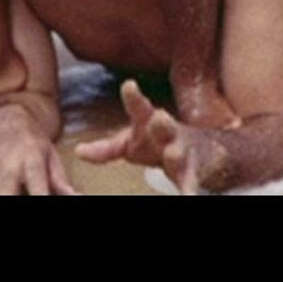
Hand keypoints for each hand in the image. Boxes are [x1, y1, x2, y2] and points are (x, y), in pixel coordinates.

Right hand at [0, 104, 76, 195]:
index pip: (38, 187)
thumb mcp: (51, 155)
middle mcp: (8, 168)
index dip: (40, 198)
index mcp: (30, 160)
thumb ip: (61, 181)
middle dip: (11, 201)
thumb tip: (76, 196)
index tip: (44, 203)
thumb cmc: (32, 139)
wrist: (4, 120)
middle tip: (22, 205)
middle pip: (6, 195)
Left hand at [75, 80, 208, 194]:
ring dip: (175, 153)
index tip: (129, 85)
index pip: (139, 107)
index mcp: (149, 122)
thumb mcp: (131, 142)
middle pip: (163, 125)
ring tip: (173, 155)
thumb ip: (106, 148)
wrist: (204, 151)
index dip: (133, 97)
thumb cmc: (157, 143)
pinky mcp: (193, 172)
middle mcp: (167, 133)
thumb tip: (78, 151)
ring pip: (178, 152)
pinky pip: (190, 182)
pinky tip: (188, 196)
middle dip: (161, 122)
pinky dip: (189, 190)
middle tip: (159, 117)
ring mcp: (182, 151)